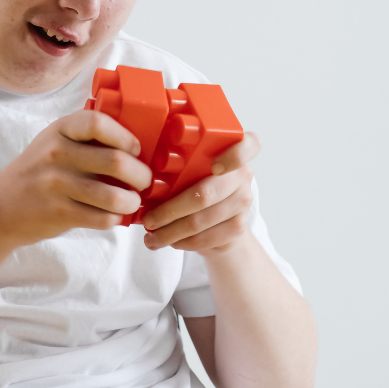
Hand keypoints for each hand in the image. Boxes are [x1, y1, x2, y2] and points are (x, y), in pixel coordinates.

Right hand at [0, 109, 153, 247]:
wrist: (0, 206)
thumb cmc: (39, 171)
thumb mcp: (55, 142)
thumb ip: (87, 138)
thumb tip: (138, 146)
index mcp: (61, 130)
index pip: (98, 123)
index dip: (125, 136)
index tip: (135, 149)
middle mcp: (57, 154)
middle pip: (116, 161)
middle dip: (141, 175)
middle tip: (144, 181)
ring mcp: (57, 185)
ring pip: (114, 196)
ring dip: (132, 202)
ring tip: (132, 201)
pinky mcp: (59, 213)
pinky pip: (102, 218)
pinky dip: (115, 219)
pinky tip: (113, 215)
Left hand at [140, 132, 259, 254]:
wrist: (223, 219)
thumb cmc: (197, 184)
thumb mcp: (191, 166)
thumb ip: (180, 162)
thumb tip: (139, 174)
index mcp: (233, 150)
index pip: (249, 145)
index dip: (234, 155)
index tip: (214, 166)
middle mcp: (242, 175)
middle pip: (205, 194)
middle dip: (170, 211)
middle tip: (148, 220)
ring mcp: (243, 202)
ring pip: (200, 221)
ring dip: (170, 232)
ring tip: (151, 237)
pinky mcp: (237, 227)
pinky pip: (204, 238)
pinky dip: (181, 242)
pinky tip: (168, 241)